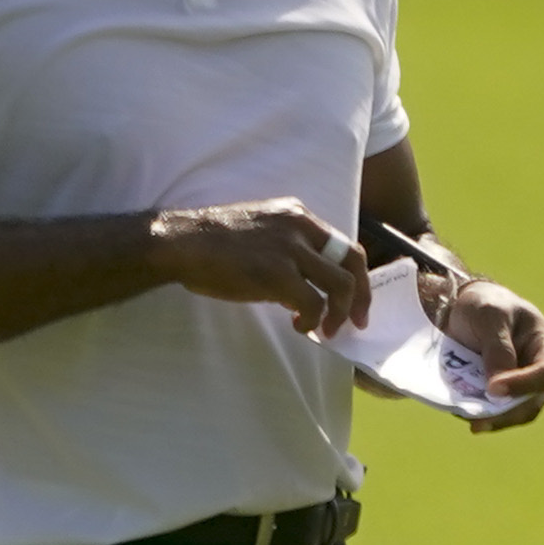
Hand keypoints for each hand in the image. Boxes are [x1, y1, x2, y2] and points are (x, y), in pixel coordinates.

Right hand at [144, 198, 371, 338]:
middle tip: (356, 321)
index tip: (353, 298)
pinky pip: (314, 303)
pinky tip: (299, 326)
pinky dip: (312, 320)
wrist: (182, 242)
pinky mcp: (278, 273)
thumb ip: (287, 248)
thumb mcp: (261, 232)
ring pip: (341, 284)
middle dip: (360, 295)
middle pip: (353, 260)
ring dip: (339, 313)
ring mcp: (291, 249)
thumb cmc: (212, 243)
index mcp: (297, 214)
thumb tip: (304, 284)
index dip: (354, 274)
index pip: (343, 242)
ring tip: (325, 330)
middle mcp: (301, 226)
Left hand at [428, 268, 543, 430]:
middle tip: (477, 419)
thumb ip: (497, 348)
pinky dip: (481, 415)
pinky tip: (463, 412)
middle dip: (506, 412)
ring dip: (493, 420)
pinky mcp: (504, 395)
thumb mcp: (490, 316)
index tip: (493, 388)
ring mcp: (522, 385)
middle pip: (533, 402)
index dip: (524, 385)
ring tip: (469, 419)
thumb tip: (497, 388)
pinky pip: (497, 413)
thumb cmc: (486, 305)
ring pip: (516, 414)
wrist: (468, 312)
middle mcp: (539, 370)